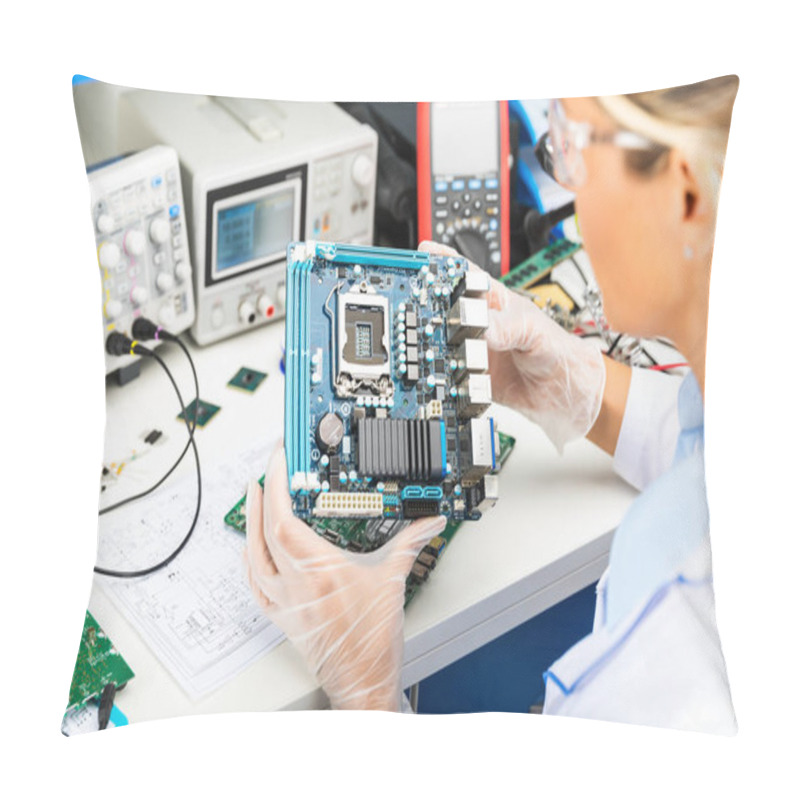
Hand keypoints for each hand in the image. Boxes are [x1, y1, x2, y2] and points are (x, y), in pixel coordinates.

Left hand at [244, 444, 446, 710]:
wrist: (362, 681)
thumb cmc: (373, 641)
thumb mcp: (393, 581)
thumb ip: (410, 543)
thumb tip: (428, 522)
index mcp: (319, 570)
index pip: (284, 519)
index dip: (278, 485)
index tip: (280, 460)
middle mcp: (295, 585)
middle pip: (265, 532)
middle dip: (263, 495)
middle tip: (268, 469)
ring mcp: (285, 602)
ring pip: (254, 556)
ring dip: (251, 523)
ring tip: (254, 497)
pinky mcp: (283, 618)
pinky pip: (255, 585)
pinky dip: (250, 561)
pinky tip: (251, 550)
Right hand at [418, 240, 605, 451]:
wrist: (565, 393)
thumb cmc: (558, 351)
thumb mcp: (534, 331)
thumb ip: (507, 326)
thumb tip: (477, 323)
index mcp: (495, 302)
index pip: (465, 274)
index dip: (441, 261)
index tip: (420, 253)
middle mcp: (480, 324)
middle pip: (443, 308)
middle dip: (425, 305)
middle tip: (410, 305)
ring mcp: (472, 349)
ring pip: (441, 341)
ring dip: (429, 343)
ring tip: (420, 342)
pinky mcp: (470, 376)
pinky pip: (448, 374)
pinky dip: (439, 375)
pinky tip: (434, 374)